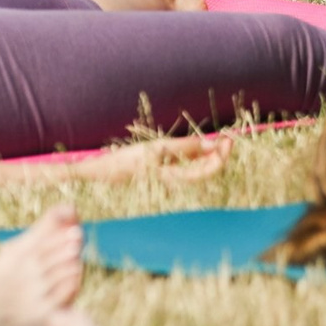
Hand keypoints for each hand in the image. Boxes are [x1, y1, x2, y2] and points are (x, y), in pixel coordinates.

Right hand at [95, 133, 229, 182]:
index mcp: (174, 182)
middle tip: (227, 137)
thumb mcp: (156, 150)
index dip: (222, 156)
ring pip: (198, 174)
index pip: (208, 172)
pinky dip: (196, 161)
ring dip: (209, 158)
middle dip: (219, 156)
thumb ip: (186, 147)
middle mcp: (175, 188)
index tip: (229, 139)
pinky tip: (199, 150)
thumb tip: (214, 143)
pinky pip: (187, 173)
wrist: (97, 178)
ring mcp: (169, 186)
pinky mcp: (163, 182)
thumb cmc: (124, 163)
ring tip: (216, 142)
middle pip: (206, 174)